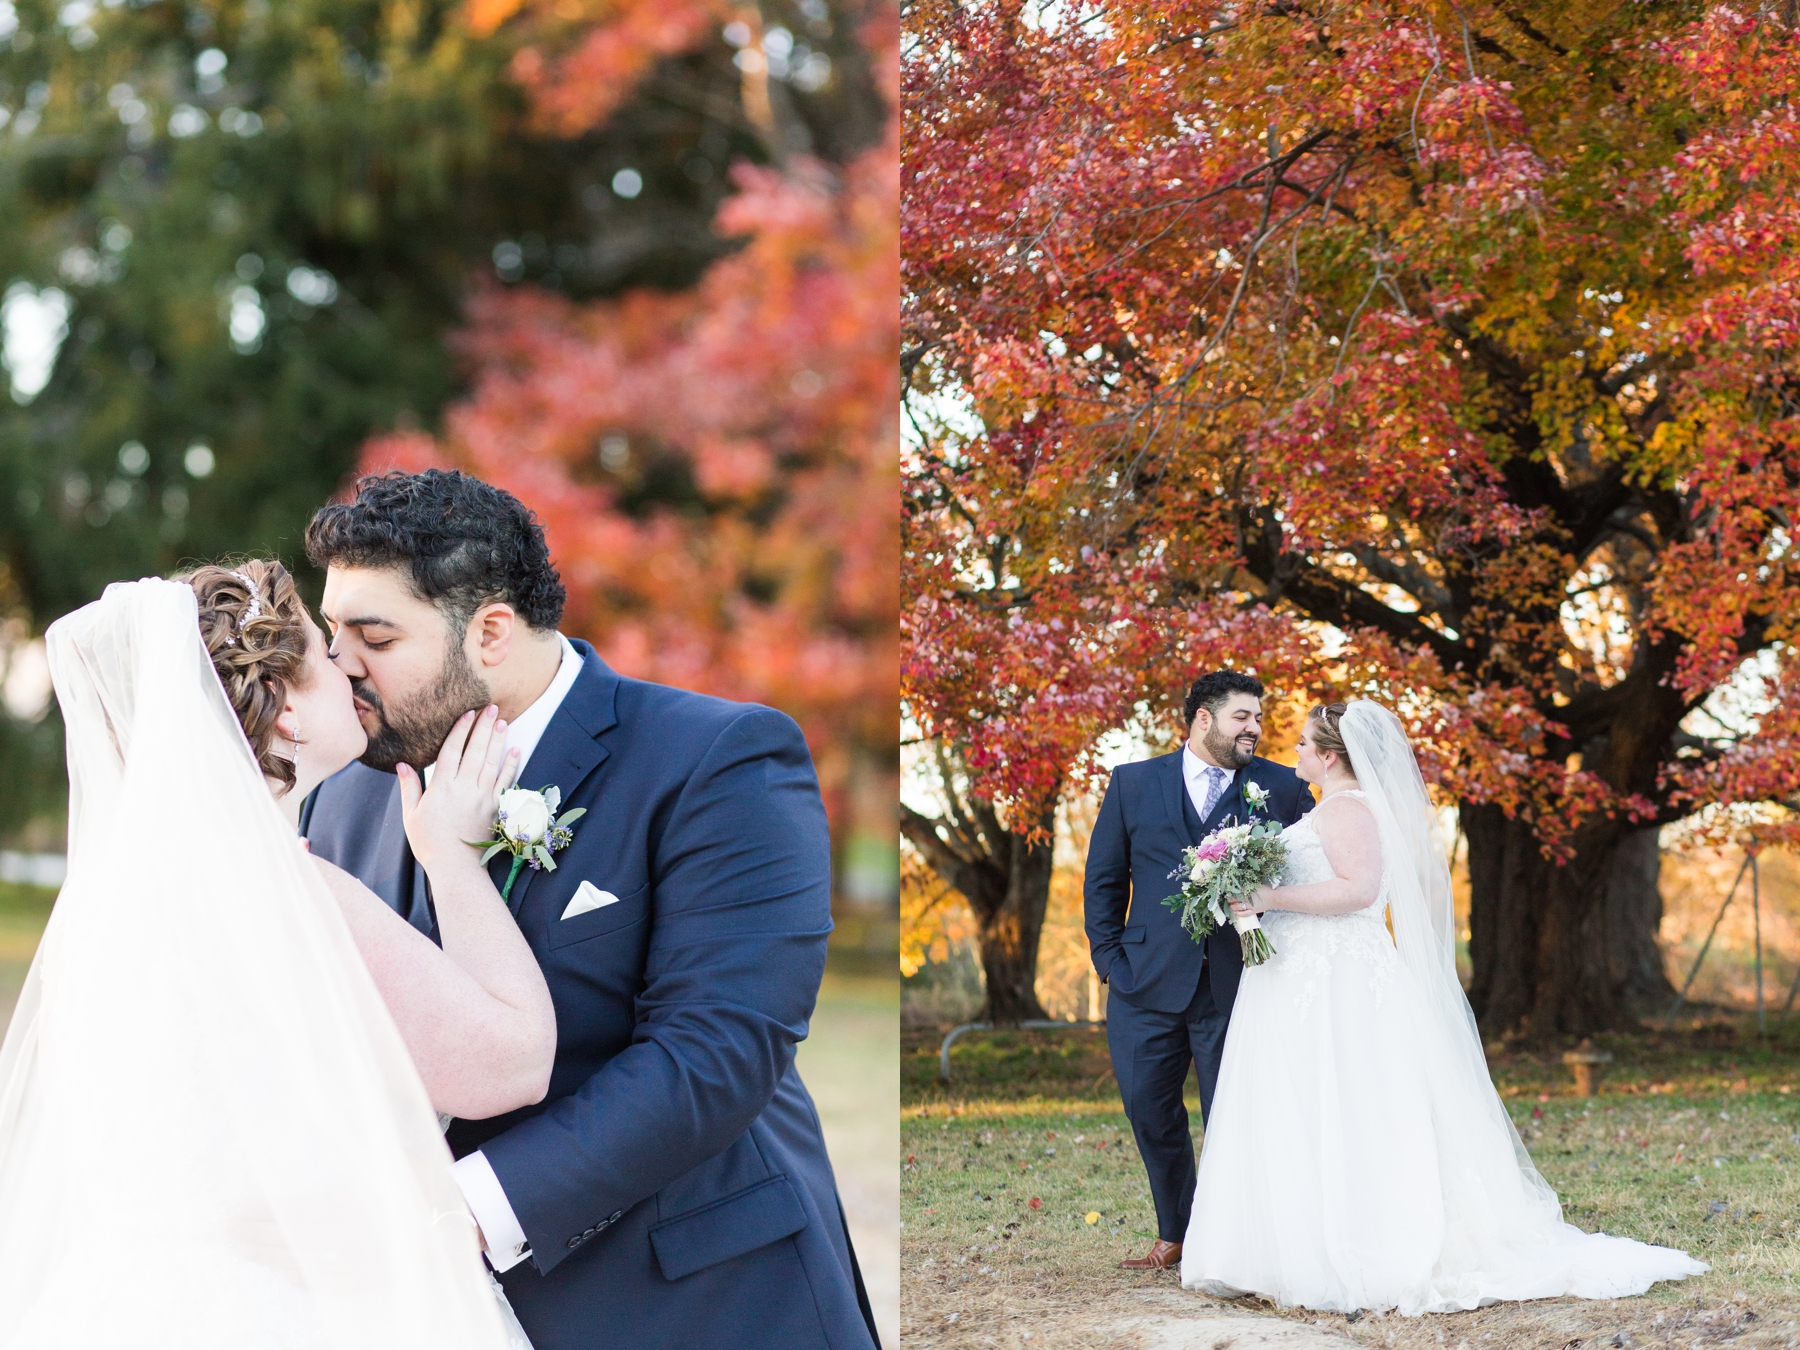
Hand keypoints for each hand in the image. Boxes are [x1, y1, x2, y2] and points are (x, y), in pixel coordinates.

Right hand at [397, 705, 519, 872]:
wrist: (455, 867)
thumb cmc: (429, 843)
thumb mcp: (411, 815)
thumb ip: (409, 787)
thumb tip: (401, 764)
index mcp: (442, 787)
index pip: (452, 750)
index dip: (460, 730)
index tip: (467, 713)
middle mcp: (464, 787)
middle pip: (475, 750)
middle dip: (483, 726)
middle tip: (491, 707)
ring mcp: (483, 796)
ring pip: (492, 761)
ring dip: (498, 739)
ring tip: (502, 721)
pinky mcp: (496, 807)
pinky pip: (506, 781)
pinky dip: (512, 764)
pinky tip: (516, 749)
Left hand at [1230, 886, 1272, 918]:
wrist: (1275, 898)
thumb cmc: (1265, 889)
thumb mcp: (1255, 885)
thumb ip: (1247, 886)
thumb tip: (1238, 887)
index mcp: (1249, 890)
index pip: (1236, 892)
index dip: (1230, 892)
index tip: (1226, 892)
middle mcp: (1249, 899)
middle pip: (1235, 900)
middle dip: (1229, 899)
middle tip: (1226, 898)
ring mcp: (1251, 906)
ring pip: (1239, 907)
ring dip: (1232, 906)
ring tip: (1230, 905)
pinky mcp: (1254, 911)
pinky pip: (1245, 914)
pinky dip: (1239, 914)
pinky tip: (1235, 913)